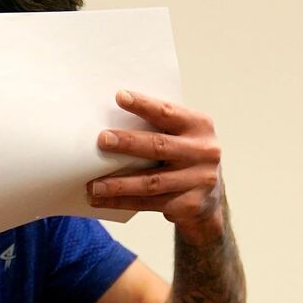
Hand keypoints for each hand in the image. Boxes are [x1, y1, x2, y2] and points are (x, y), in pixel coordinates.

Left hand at [89, 89, 224, 244]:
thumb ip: (159, 127)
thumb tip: (109, 118)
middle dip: (128, 143)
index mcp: (199, 125)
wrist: (209, 197)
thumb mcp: (182, 136)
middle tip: (102, 139)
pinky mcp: (188, 205)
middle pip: (159, 146)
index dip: (144, 105)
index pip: (168, 112)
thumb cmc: (183, 156)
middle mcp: (203, 151)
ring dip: (119, 184)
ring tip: (93, 185)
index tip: (119, 97)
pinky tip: (100, 200)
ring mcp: (198, 180)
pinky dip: (121, 202)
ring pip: (151, 182)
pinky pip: (148, 203)